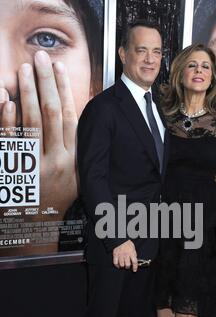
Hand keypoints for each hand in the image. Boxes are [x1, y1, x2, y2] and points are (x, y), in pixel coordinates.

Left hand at [0, 50, 77, 218]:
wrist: (36, 225)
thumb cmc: (55, 199)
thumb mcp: (74, 177)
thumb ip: (73, 149)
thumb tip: (70, 117)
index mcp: (72, 160)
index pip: (69, 118)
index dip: (64, 91)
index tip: (59, 68)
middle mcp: (56, 161)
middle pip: (52, 114)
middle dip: (46, 83)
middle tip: (40, 57)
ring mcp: (35, 166)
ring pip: (33, 123)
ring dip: (28, 93)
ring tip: (24, 70)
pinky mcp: (15, 171)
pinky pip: (11, 142)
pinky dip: (8, 120)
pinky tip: (6, 100)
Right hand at [113, 240, 137, 271]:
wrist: (121, 238)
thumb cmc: (128, 243)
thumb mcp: (133, 248)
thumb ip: (134, 255)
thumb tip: (134, 261)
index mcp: (132, 252)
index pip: (134, 262)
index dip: (135, 267)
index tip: (134, 270)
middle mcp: (126, 254)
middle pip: (127, 265)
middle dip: (128, 267)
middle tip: (127, 266)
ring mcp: (120, 255)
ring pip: (121, 265)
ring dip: (122, 266)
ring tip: (123, 265)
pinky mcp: (115, 254)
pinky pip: (115, 263)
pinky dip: (117, 265)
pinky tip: (118, 265)